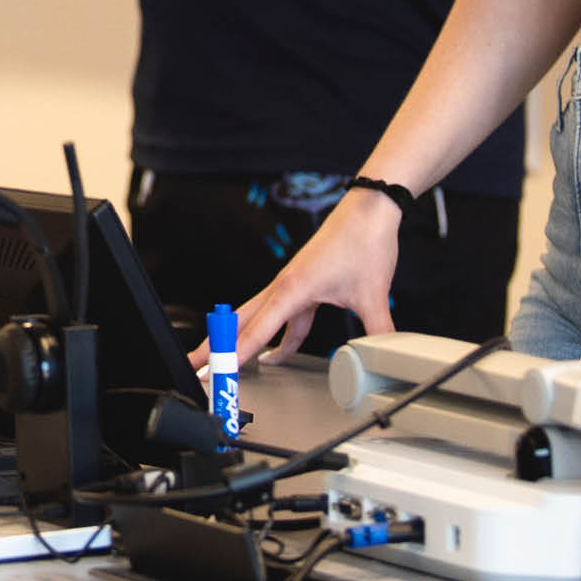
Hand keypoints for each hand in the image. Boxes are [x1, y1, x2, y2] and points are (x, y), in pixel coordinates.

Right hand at [189, 187, 401, 371]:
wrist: (371, 208)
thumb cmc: (365, 240)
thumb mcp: (373, 294)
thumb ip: (379, 331)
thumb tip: (385, 354)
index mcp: (294, 288)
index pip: (256, 331)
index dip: (233, 355)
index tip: (214, 372)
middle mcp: (286, 284)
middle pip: (242, 322)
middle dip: (217, 345)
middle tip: (195, 366)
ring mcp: (293, 283)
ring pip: (259, 317)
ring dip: (243, 340)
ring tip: (227, 362)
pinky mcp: (304, 282)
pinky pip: (282, 315)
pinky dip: (276, 335)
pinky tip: (278, 352)